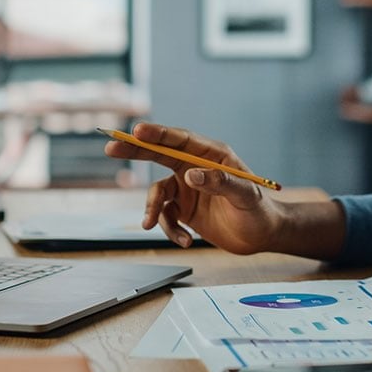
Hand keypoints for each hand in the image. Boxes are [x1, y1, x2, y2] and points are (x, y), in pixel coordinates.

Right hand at [104, 122, 285, 254]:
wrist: (261, 236)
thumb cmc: (259, 210)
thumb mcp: (244, 196)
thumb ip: (219, 183)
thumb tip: (191, 174)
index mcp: (212, 155)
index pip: (180, 140)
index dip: (158, 134)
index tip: (138, 131)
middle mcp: (195, 167)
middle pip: (159, 155)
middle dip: (135, 151)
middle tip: (111, 147)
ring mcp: (187, 188)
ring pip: (158, 193)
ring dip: (152, 210)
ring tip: (150, 225)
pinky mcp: (184, 209)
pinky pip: (165, 216)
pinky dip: (169, 230)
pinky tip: (185, 241)